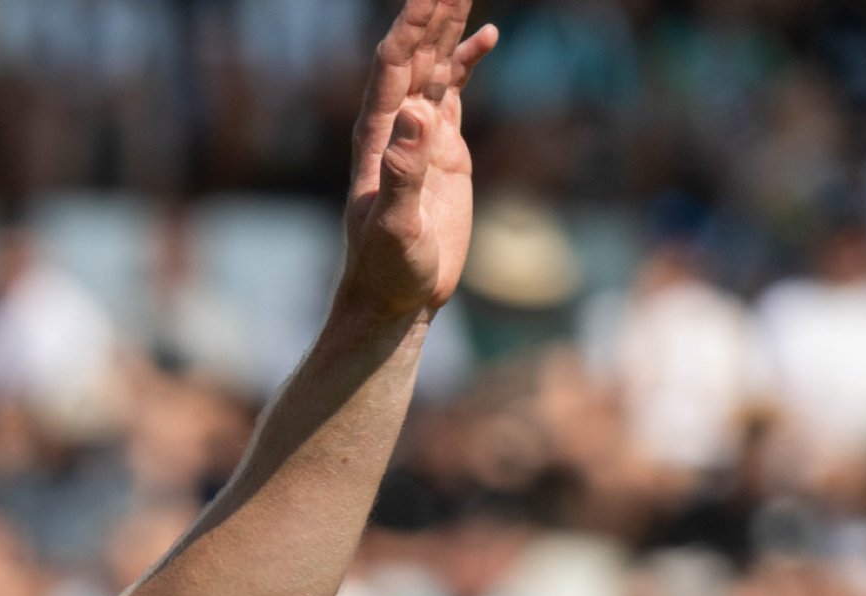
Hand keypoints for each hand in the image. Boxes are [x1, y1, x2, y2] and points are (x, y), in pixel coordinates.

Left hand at [337, 0, 496, 323]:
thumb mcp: (394, 224)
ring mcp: (419, 135)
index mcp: (378, 136)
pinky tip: (486, 38)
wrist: (394, 297)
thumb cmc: (386, 269)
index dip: (411, 26)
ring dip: (449, 25)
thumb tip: (415, 115)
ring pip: (435, 65)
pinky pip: (454, 93)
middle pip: (414, 53)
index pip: (393, 66)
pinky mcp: (441, 150)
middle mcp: (396, 126)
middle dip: (433, 11)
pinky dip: (468, 63)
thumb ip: (402, 172)